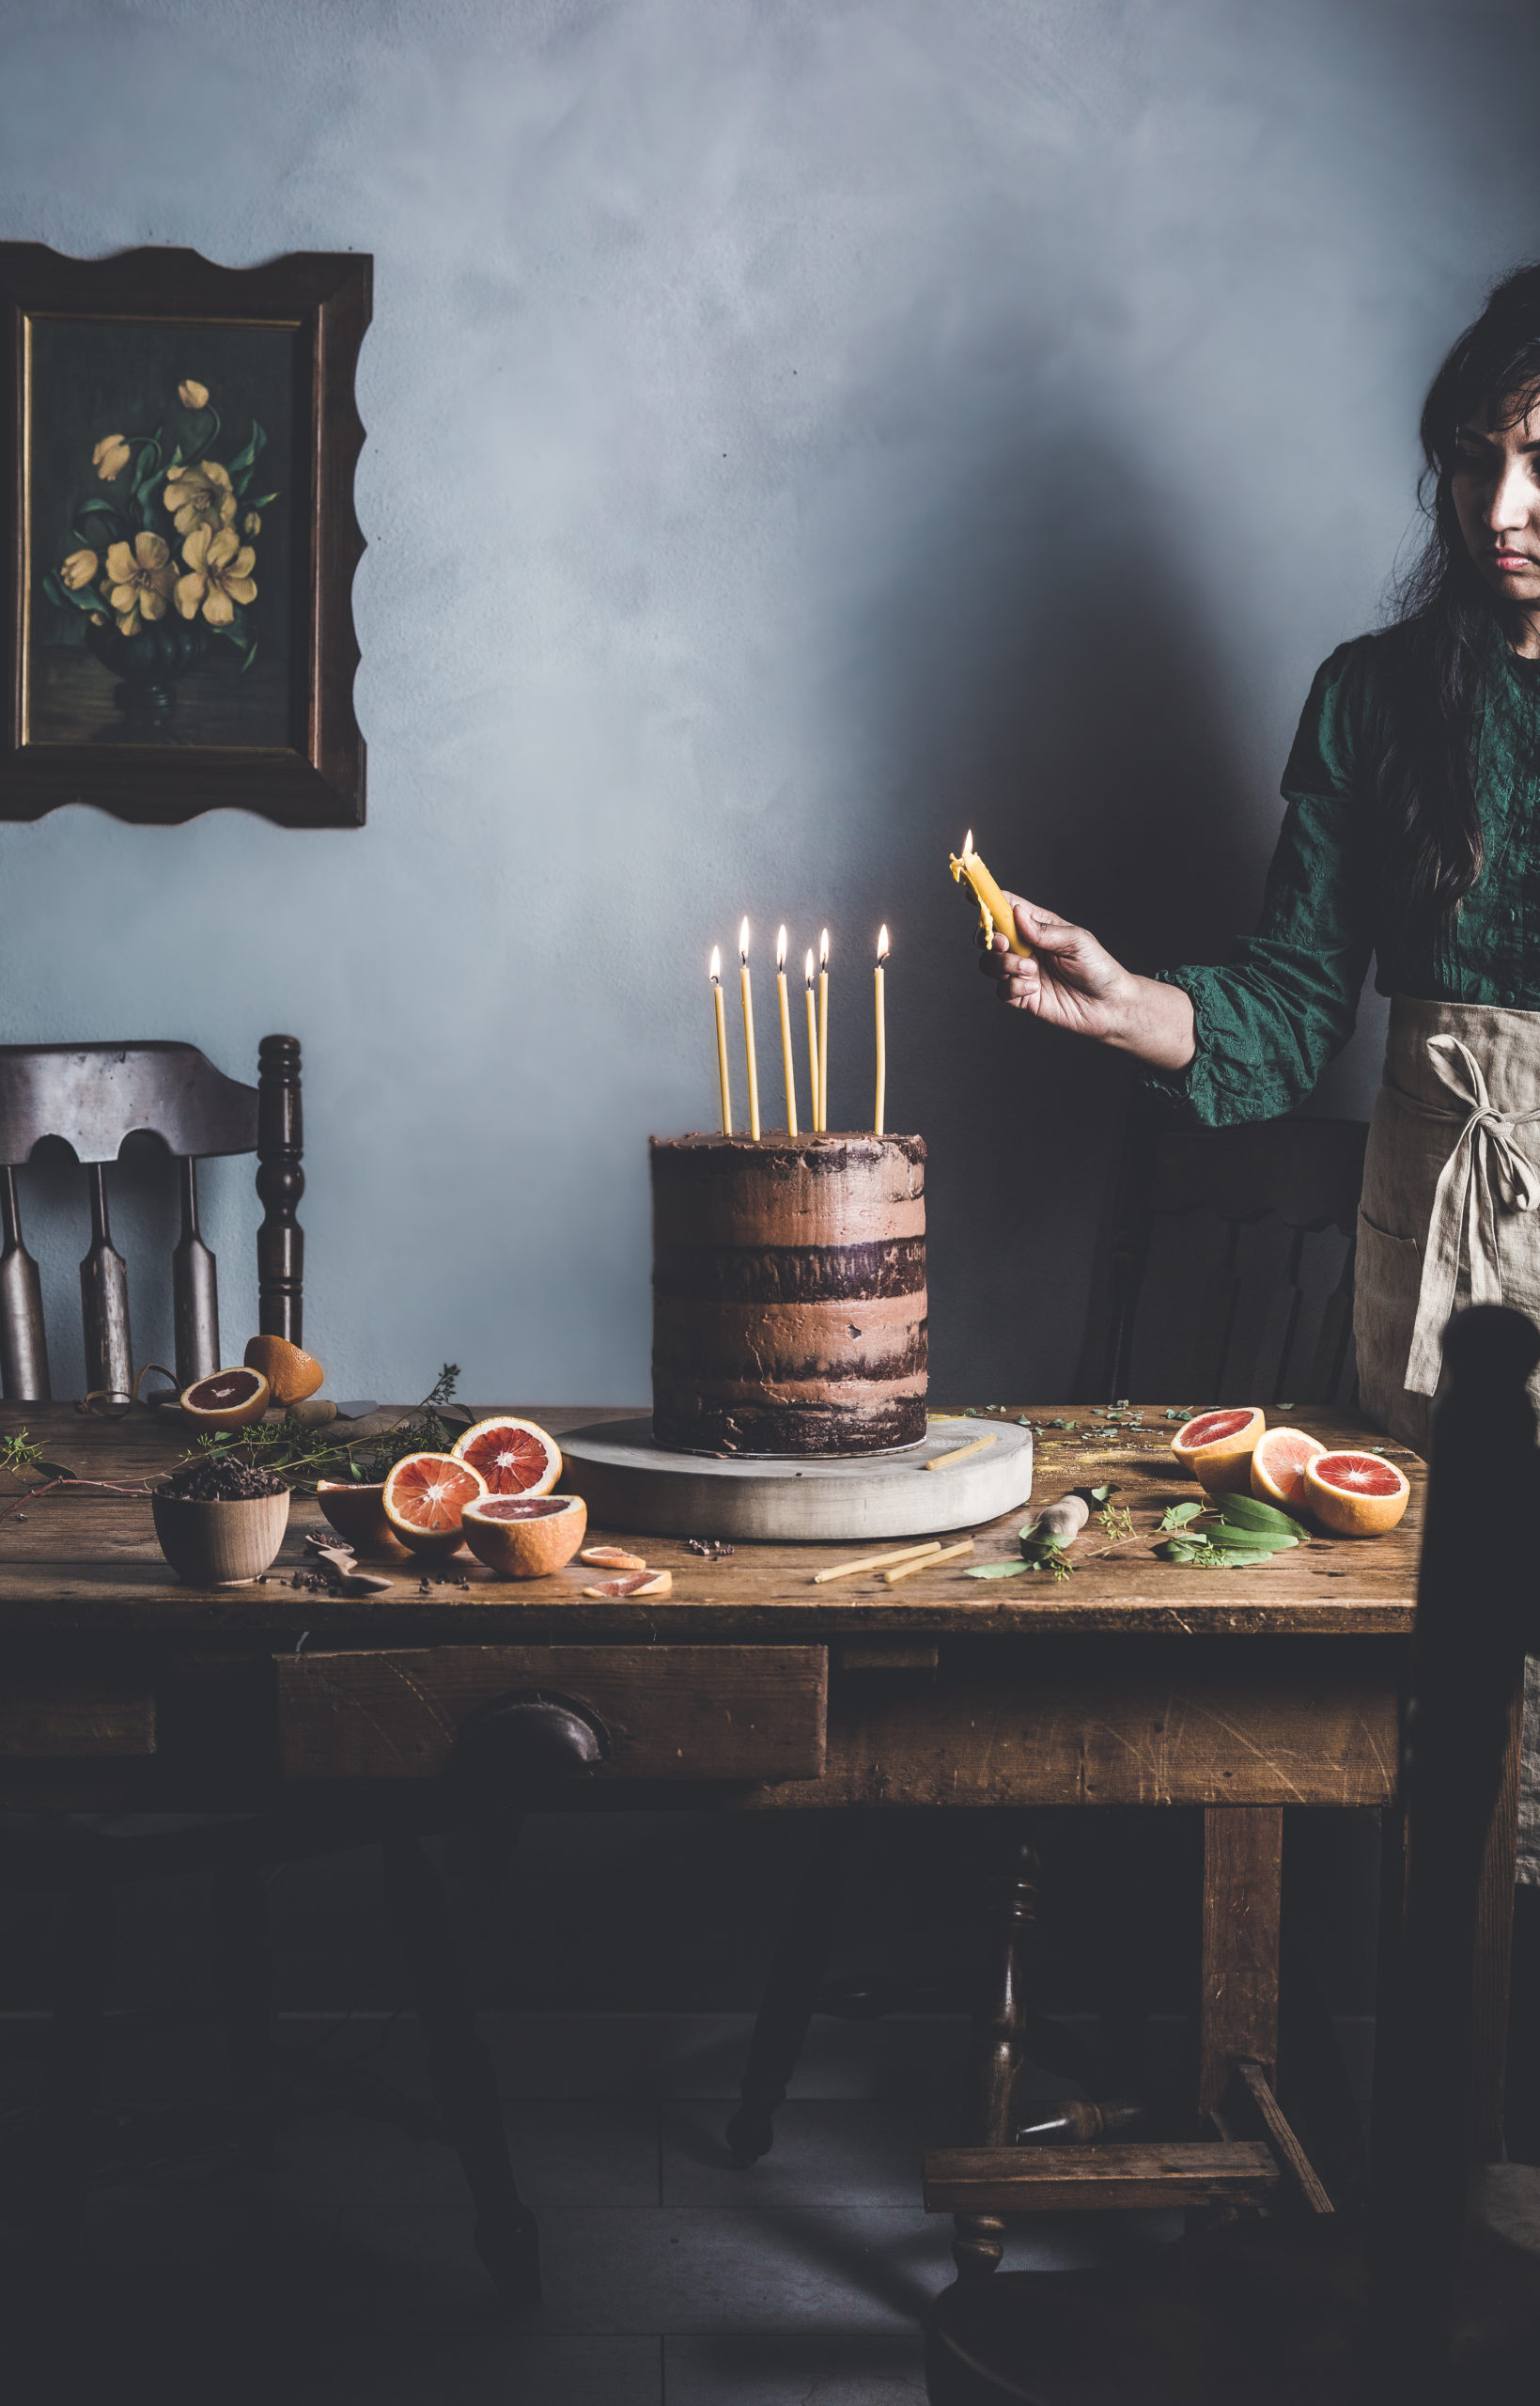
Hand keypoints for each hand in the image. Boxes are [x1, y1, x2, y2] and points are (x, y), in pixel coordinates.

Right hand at [976, 895, 1195, 1069]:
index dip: (988, 900)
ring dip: (1004, 964)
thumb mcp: (1077, 941)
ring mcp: (1022, 972)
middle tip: (1003, 942)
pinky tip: (1033, 988)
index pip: (1008, 908)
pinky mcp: (1022, 996)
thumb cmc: (1099, 968)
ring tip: (1030, 970)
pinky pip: (1002, 990)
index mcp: (1038, 926)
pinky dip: (1013, 987)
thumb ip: (1045, 930)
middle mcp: (1026, 947)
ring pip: (989, 963)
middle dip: (989, 937)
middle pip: (990, 936)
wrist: (1109, 1006)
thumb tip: (1018, 914)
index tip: (974, 895)